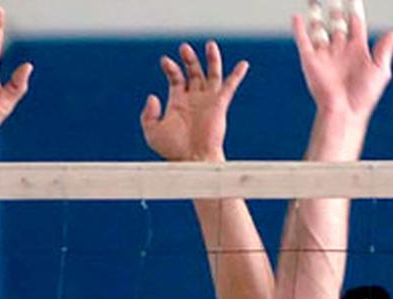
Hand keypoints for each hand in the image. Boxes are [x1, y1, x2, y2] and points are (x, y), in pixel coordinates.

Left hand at [141, 41, 248, 161]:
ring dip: (211, 59)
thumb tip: (153, 96)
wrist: (192, 160)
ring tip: (210, 44)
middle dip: (189, 59)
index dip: (171, 67)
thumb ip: (148, 114)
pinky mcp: (219, 105)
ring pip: (211, 74)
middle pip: (193, 72)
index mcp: (178, 102)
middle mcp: (194, 98)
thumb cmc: (173, 150)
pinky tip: (243, 64)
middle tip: (184, 47)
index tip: (165, 61)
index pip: (176, 77)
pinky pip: (229, 87)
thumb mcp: (152, 131)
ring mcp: (207, 101)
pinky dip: (237, 75)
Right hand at [292, 0, 392, 119]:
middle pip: (336, 21)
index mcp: (357, 49)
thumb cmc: (364, 96)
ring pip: (318, 28)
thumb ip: (387, 47)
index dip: (354, 8)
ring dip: (315, 13)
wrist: (344, 112)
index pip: (355, 22)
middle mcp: (340, 50)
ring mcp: (324, 55)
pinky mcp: (310, 61)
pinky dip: (299, 29)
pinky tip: (296, 17)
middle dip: (334, 7)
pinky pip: (303, 41)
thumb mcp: (380, 69)